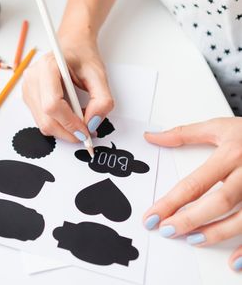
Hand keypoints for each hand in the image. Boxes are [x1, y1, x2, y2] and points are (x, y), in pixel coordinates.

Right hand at [22, 39, 113, 142]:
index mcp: (47, 67)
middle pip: (46, 119)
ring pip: (43, 124)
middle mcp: (32, 78)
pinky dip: (58, 124)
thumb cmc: (82, 57)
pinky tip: (70, 116)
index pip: (53, 105)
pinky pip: (42, 120)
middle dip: (68, 132)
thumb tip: (93, 124)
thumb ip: (102, 100)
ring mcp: (27, 89)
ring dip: (64, 130)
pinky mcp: (29, 98)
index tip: (86, 131)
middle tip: (86, 133)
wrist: (72, 46)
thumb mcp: (99, 75)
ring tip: (80, 121)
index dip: (70, 123)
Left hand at [142, 117, 241, 271]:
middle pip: (219, 202)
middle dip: (190, 219)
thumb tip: (152, 137)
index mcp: (232, 153)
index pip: (195, 183)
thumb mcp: (219, 126)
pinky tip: (234, 260)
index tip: (153, 216)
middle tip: (167, 230)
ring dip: (218, 233)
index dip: (171, 202)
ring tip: (193, 240)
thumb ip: (184, 133)